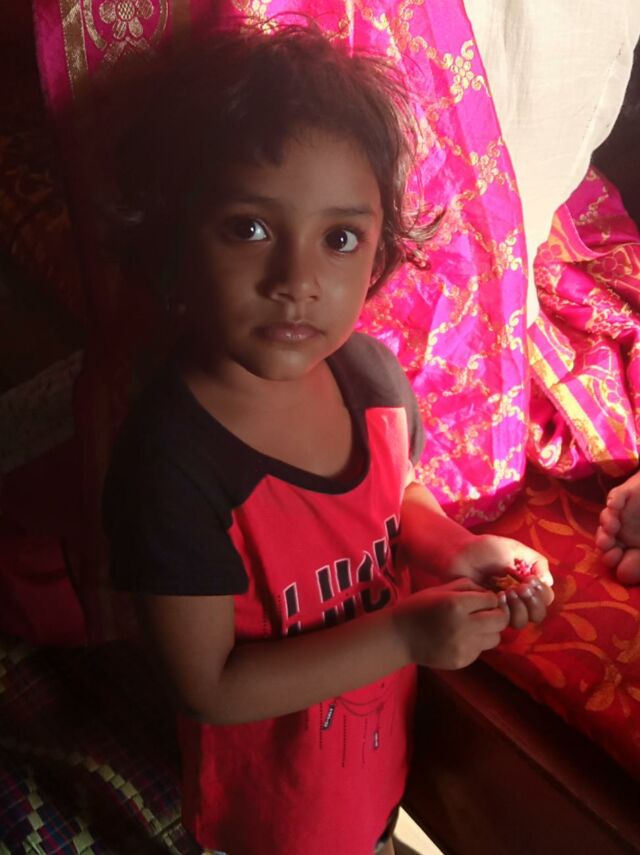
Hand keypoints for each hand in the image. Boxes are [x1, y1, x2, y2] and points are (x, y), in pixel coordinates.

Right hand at [394, 577, 509, 669]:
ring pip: (495, 638)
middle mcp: (463, 626)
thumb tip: (491, 594)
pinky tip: (460, 639)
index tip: (480, 600)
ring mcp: (463, 647)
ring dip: (488, 631)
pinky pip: (480, 651)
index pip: (492, 599)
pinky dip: (476, 643)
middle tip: (484, 613)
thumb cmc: (418, 607)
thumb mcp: (440, 589)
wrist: (398, 637)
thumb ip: (468, 586)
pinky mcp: (461, 661)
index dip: (489, 598)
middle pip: (500, 621)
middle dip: (496, 614)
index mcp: (456, 604)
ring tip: (473, 627)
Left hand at [448, 534, 553, 629]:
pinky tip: (496, 597)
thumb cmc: (484, 548)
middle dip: (533, 602)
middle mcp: (517, 599)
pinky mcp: (488, 614)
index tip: (529, 580)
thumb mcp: (513, 548)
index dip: (541, 592)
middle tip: (520, 587)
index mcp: (525, 583)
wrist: (458, 553)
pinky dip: (505, 611)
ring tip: (507, 592)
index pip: (545, 597)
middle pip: (538, 614)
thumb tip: (547, 581)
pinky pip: (505, 622)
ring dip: (520, 608)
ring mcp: (502, 608)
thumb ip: (535, 560)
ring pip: (523, 622)